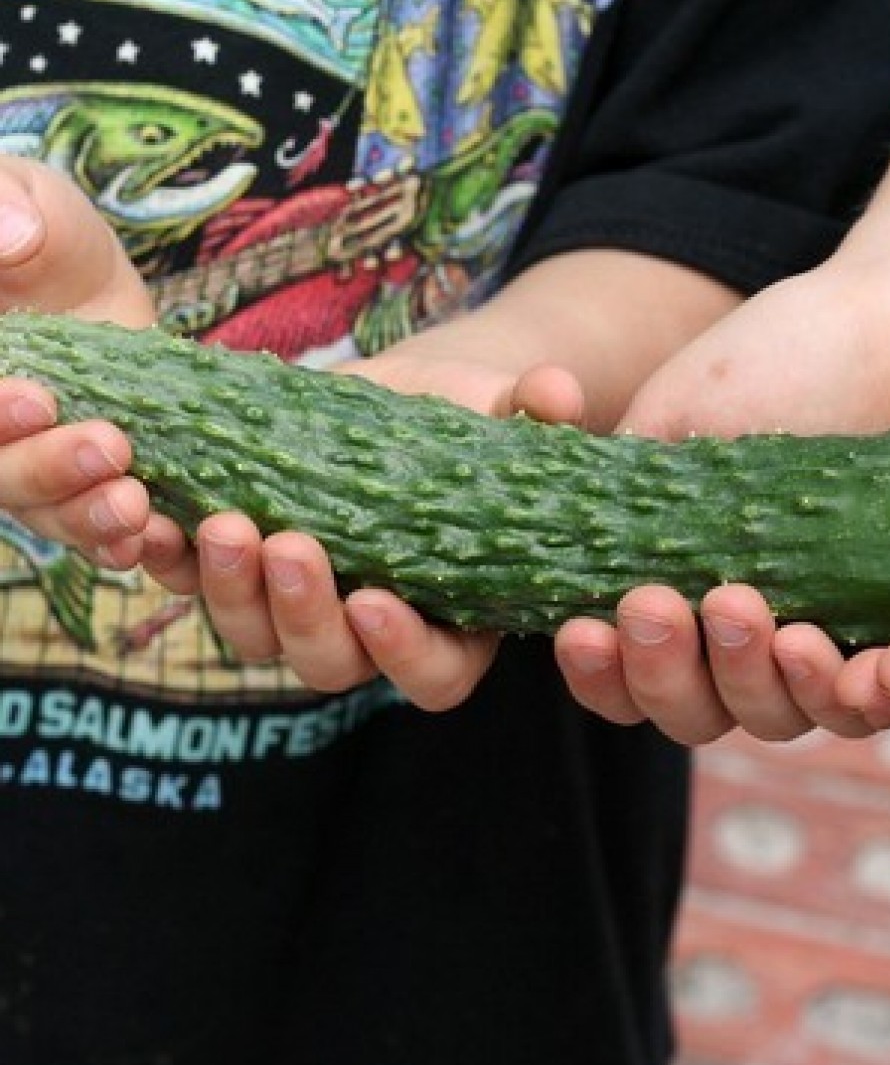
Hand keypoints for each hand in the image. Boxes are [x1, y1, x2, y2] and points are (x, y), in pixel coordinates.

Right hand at [0, 159, 156, 564]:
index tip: (34, 398)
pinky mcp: (92, 483)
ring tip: (136, 505)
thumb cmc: (32, 228)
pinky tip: (155, 537)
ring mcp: (32, 466)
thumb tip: (10, 235)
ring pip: (46, 512)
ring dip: (89, 516)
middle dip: (48, 469)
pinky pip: (96, 526)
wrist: (87, 276)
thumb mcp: (20, 201)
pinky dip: (122, 538)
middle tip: (109, 447)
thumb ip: (5, 211)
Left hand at [143, 356, 584, 708]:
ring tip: (222, 522)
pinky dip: (169, 559)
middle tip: (289, 545)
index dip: (405, 653)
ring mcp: (299, 602)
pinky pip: (192, 584)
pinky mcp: (240, 563)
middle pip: (332, 665)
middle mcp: (370, 628)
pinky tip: (154, 517)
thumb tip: (560, 393)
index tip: (378, 600)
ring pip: (254, 638)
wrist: (398, 393)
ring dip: (232, 592)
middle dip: (304, 616)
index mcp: (451, 616)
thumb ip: (535, 414)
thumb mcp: (504, 412)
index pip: (434, 671)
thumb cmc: (468, 417)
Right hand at [555, 246, 889, 742]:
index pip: (627, 672)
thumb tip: (555, 553)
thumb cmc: (785, 359)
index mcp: (685, 586)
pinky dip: (830, 693)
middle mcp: (750, 630)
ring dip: (740, 680)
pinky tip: (814, 645)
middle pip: (689, 712)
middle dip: (660, 673)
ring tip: (738, 604)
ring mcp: (828, 639)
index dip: (598, 672)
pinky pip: (866, 707)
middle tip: (653, 605)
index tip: (582, 630)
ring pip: (769, 718)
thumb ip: (609, 493)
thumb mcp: (672, 416)